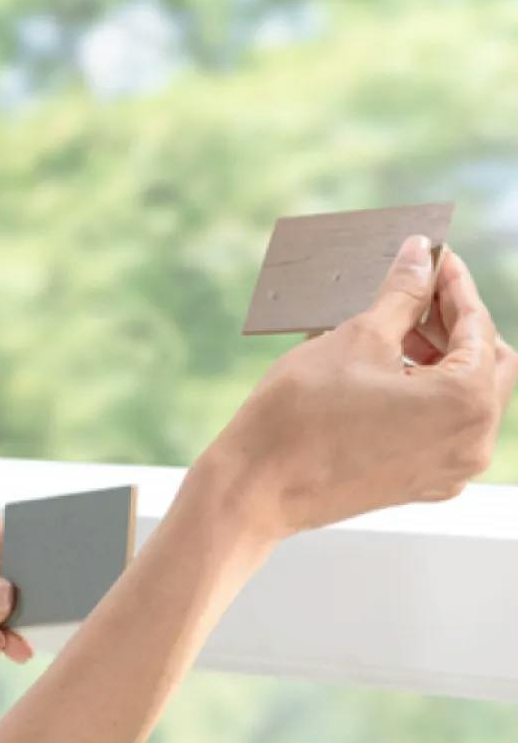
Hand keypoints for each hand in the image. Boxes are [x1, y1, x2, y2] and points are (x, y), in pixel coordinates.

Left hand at [0, 505, 33, 742]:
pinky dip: (7, 644)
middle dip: (27, 579)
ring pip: (7, 605)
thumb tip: (4, 594)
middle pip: (2, 564)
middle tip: (56, 593)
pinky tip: (9, 650)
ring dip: (24, 616)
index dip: (11, 540)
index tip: (44, 556)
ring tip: (35, 627)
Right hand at [196, 235, 517, 543]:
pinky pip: (440, 426)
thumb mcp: (356, 338)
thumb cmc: (301, 415)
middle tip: (416, 290)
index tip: (433, 258)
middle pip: (485, 363)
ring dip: (437, 357)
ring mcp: (449, 468)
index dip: (453, 285)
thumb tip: (418, 257)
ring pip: (463, 396)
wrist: (257, 485)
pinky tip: (385, 370)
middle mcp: (472, 441)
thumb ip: (401, 295)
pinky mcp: (422, 482)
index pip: (478, 326)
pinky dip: (423, 392)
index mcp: (466, 402)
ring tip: (392, 329)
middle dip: (453, 322)